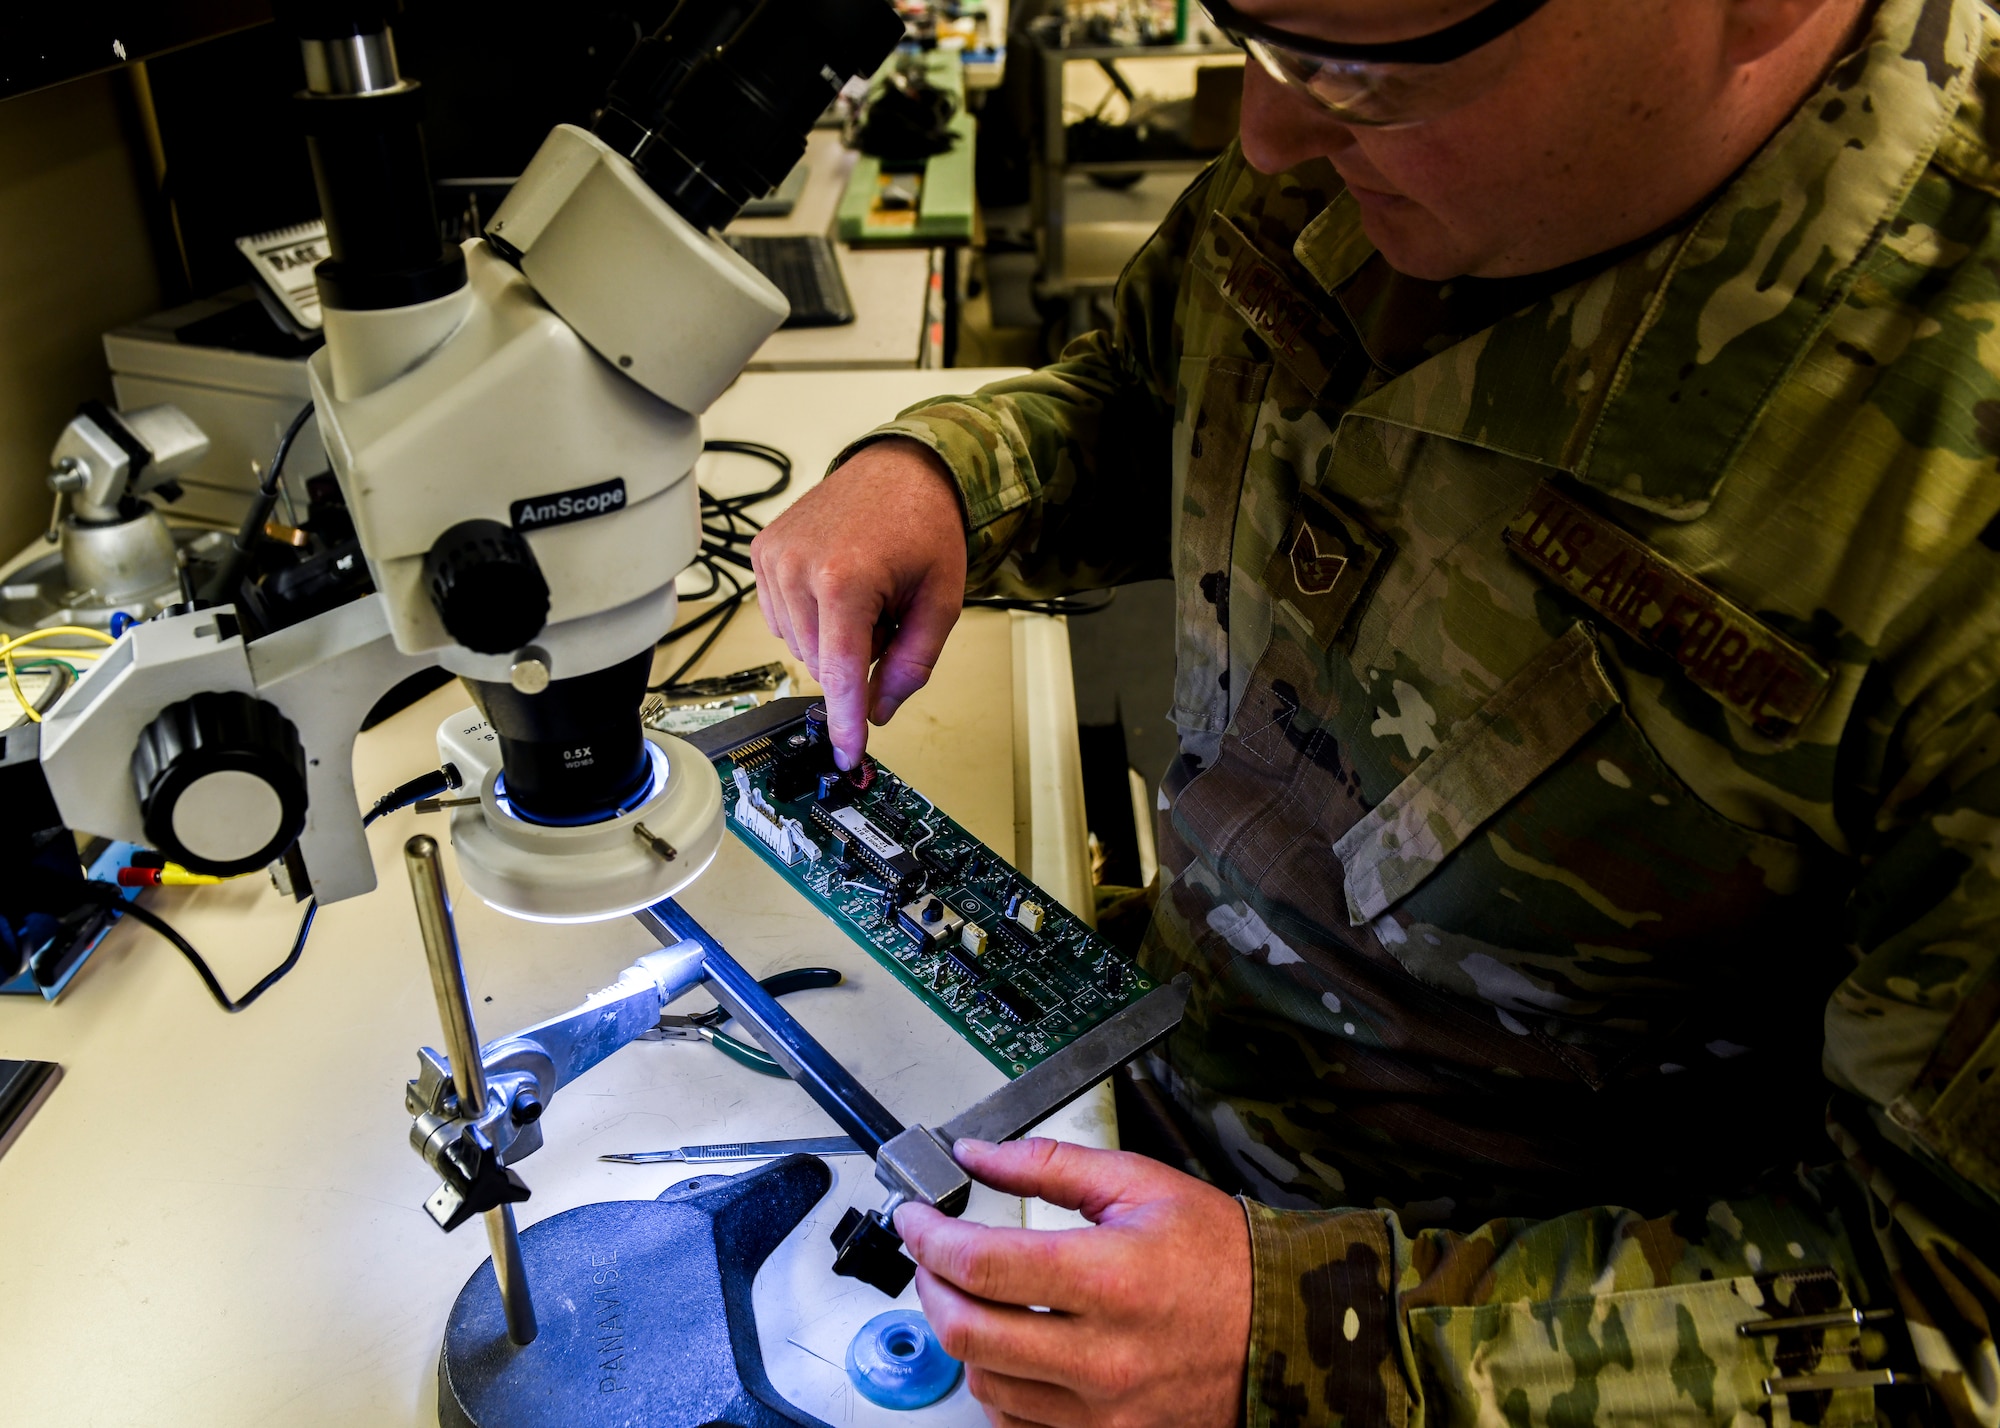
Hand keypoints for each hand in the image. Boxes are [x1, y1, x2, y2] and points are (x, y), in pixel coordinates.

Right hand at [749, 437, 967, 767]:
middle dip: (857, 655)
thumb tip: (879, 710)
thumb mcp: (941, 601)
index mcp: (846, 580)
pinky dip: (811, 616)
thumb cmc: (924, 524)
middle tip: (888, 612)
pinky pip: (782, 617)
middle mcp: (799, 568)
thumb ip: (913, 664)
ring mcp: (774, 558)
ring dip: (833, 636)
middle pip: (822, 663)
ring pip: (799, 644)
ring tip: (864, 591)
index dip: (845, 721)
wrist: (901, 467)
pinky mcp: (762, 552)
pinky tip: (836, 586)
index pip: (839, 673)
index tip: (845, 755)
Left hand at [893, 1137, 1250, 1427]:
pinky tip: (1010, 1347)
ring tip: (973, 1295)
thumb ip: (1048, 1165)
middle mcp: (1102, 1355)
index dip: (928, 1237)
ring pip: (984, 1381)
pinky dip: (997, 1384)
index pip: (981, 1264)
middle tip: (931, 1256)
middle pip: (967, 1331)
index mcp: (1109, 1278)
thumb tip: (979, 1155)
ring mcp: (1102, 1409)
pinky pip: (1016, 1424)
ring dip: (961, 1333)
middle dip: (930, 1285)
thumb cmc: (1222, 1258)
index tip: (917, 1218)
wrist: (1282, 1329)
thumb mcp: (1140, 1184)